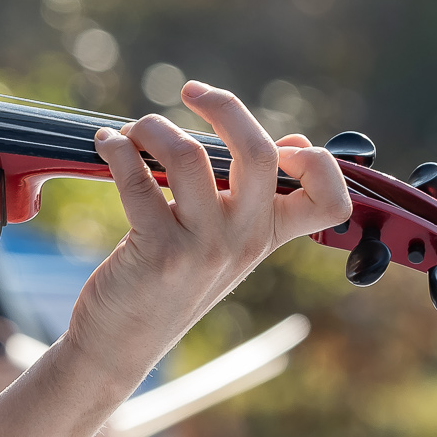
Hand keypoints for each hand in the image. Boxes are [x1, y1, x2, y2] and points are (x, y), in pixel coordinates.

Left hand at [63, 81, 349, 400]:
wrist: (120, 344)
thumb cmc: (171, 284)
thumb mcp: (227, 244)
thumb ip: (258, 198)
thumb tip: (297, 142)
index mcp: (268, 235)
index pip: (330, 200)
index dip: (320, 162)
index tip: (283, 141)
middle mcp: (243, 240)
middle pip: (259, 152)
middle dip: (224, 105)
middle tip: (193, 92)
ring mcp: (202, 247)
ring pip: (188, 155)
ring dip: (153, 126)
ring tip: (134, 132)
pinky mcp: (157, 251)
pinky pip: (136, 178)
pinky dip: (117, 149)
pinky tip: (107, 146)